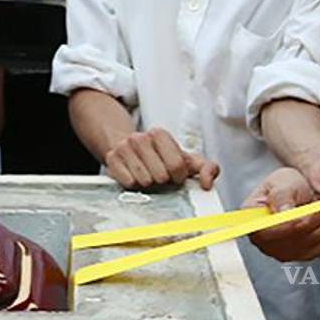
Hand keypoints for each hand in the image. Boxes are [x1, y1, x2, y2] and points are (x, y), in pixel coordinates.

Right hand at [104, 127, 219, 190]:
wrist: (129, 149)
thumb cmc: (160, 157)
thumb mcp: (186, 159)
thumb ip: (206, 168)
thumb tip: (207, 182)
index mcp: (160, 134)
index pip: (177, 165)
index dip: (178, 176)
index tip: (175, 174)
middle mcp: (141, 138)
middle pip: (160, 175)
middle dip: (162, 181)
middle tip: (160, 176)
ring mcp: (125, 148)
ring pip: (144, 180)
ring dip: (148, 184)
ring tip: (147, 176)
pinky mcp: (112, 159)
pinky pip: (128, 183)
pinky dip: (133, 185)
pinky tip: (134, 176)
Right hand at [244, 168, 319, 261]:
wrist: (302, 193)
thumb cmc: (289, 185)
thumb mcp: (283, 181)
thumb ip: (281, 194)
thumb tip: (283, 213)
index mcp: (251, 218)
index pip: (264, 229)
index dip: (285, 225)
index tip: (303, 217)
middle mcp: (262, 239)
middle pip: (288, 239)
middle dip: (311, 224)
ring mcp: (280, 251)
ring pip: (305, 246)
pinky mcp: (299, 256)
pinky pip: (315, 252)